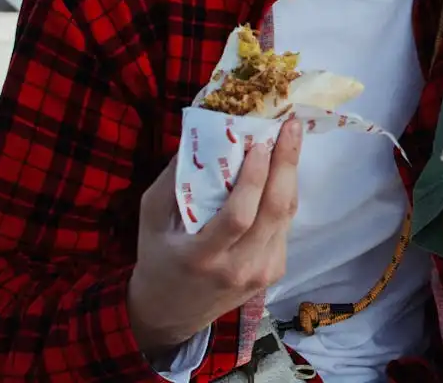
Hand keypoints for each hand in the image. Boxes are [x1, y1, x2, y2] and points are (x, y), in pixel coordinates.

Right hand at [127, 119, 301, 359]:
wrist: (172, 314)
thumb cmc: (159, 257)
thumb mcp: (151, 219)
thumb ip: (174, 180)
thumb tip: (202, 135)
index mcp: (201, 257)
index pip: (239, 217)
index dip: (254, 179)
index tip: (260, 144)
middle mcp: (237, 267)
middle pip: (274, 212)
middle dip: (287, 164)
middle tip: (291, 127)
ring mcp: (261, 272)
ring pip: (285, 216)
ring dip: (290, 175)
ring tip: (290, 139)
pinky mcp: (274, 271)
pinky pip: (284, 226)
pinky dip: (284, 196)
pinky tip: (281, 173)